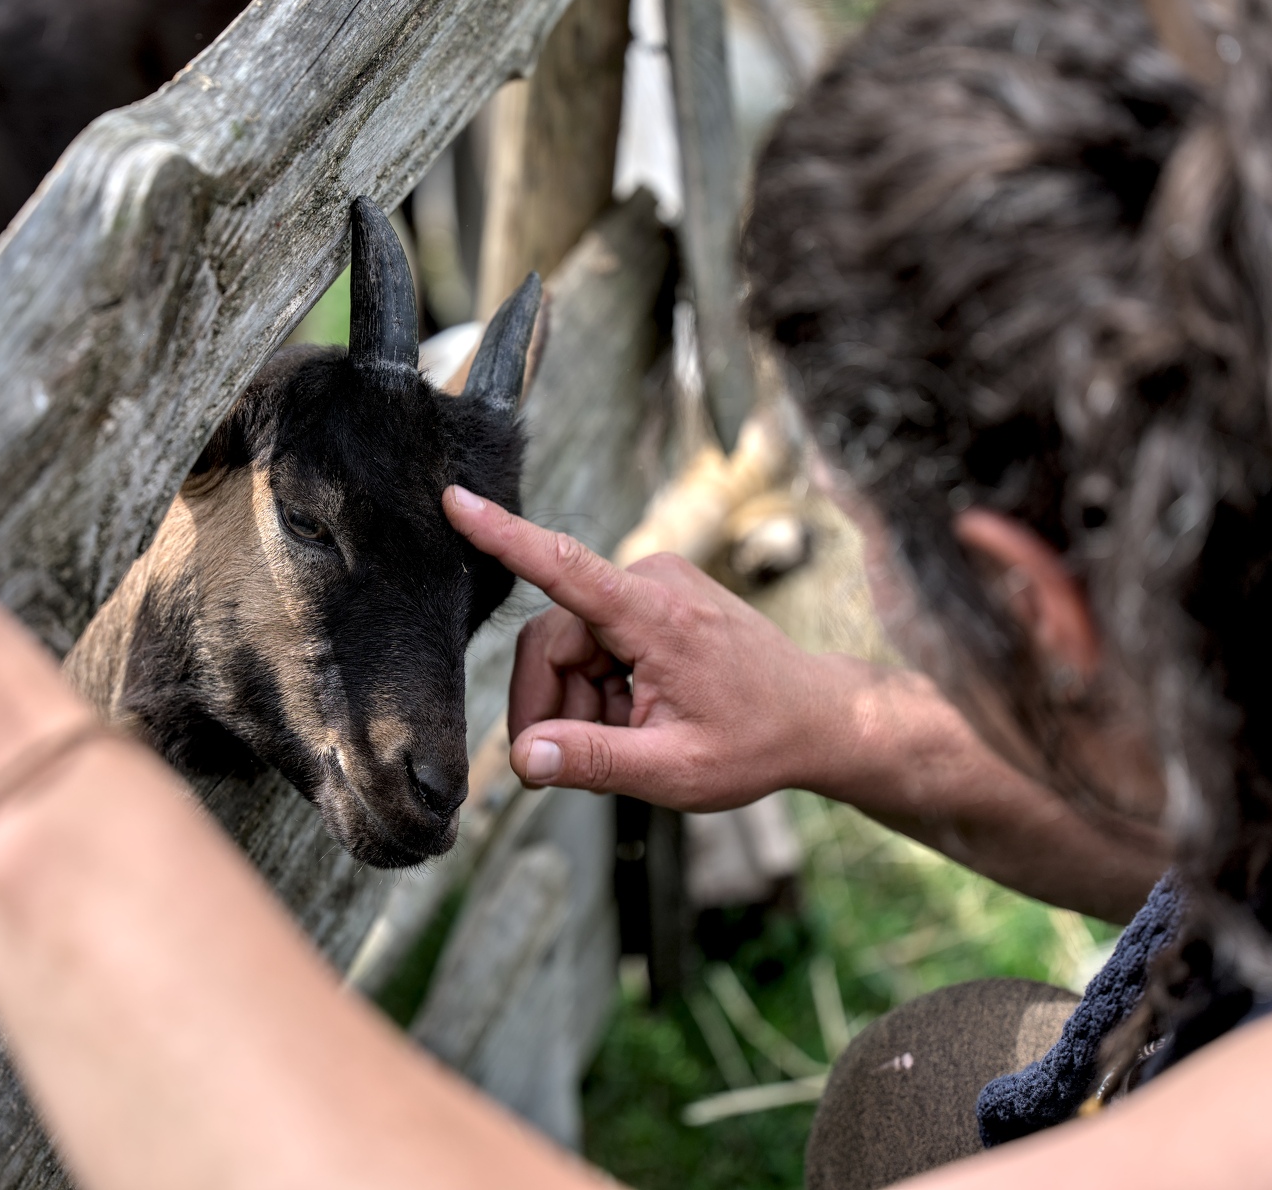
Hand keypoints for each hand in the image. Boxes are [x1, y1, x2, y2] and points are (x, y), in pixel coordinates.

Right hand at [443, 484, 867, 810]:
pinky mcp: (651, 597)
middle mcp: (651, 583)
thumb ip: (593, 761)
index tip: (456, 500)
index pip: (565, 567)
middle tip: (574, 762)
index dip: (504, 536)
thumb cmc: (755, 742)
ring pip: (568, 647)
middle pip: (552, 641)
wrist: (815, 717)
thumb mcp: (674, 772)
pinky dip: (599, 689)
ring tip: (630, 739)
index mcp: (658, 616)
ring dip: (580, 703)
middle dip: (554, 705)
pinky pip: (592, 642)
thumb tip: (523, 758)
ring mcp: (653, 585)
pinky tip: (636, 717)